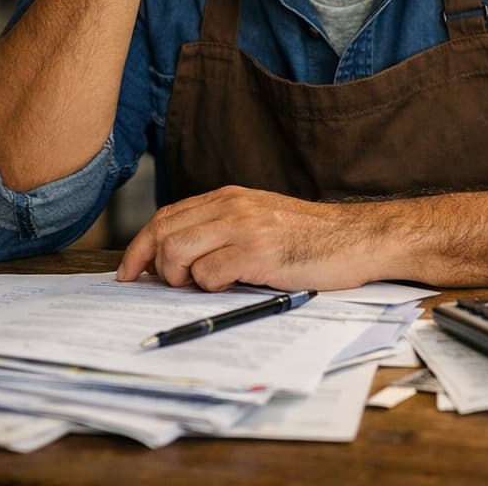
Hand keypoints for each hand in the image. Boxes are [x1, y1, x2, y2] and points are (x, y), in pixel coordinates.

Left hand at [115, 186, 393, 291]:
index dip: (139, 246)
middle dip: (149, 265)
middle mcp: (232, 207)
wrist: (358, 238)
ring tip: (202, 286)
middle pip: (163, 232)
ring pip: (178, 253)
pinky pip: (209, 275)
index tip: (128, 272)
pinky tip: (232, 286)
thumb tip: (178, 260)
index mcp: (230, 198)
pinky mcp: (258, 254)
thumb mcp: (262, 220)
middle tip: (157, 287)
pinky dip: (210, 288)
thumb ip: (224, 229)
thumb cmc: (313, 239)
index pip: (166, 216)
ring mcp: (245, 228)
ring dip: (180, 278)